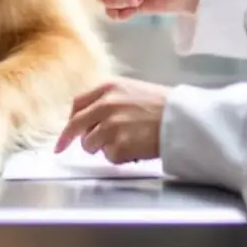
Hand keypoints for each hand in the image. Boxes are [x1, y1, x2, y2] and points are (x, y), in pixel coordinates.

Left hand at [54, 78, 170, 163]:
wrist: (183, 119)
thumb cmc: (163, 107)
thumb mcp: (132, 91)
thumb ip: (108, 100)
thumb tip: (89, 118)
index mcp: (108, 88)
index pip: (77, 105)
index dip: (70, 120)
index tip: (64, 132)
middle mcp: (105, 105)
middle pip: (76, 126)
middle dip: (69, 139)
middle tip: (63, 148)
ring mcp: (111, 126)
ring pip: (90, 144)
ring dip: (102, 148)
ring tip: (125, 142)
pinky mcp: (119, 145)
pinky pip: (109, 157)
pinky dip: (119, 157)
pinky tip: (134, 149)